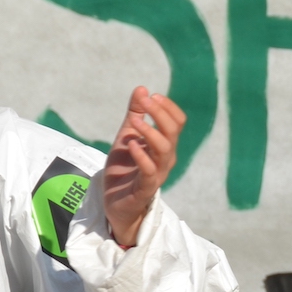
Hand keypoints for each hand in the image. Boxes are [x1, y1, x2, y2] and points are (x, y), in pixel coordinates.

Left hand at [104, 87, 183, 248]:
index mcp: (164, 145)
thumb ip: (135, 114)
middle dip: (160, 113)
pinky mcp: (144, 189)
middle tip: (145, 100)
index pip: (177, 122)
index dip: (167, 107)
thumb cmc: (124, 170)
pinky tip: (131, 144)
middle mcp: (165, 159)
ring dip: (150, 132)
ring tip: (134, 121)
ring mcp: (156, 174)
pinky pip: (149, 172)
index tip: (150, 95)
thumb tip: (142, 88)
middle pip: (173, 132)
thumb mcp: (126, 137)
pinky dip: (142, 156)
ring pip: (164, 150)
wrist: (114, 203)